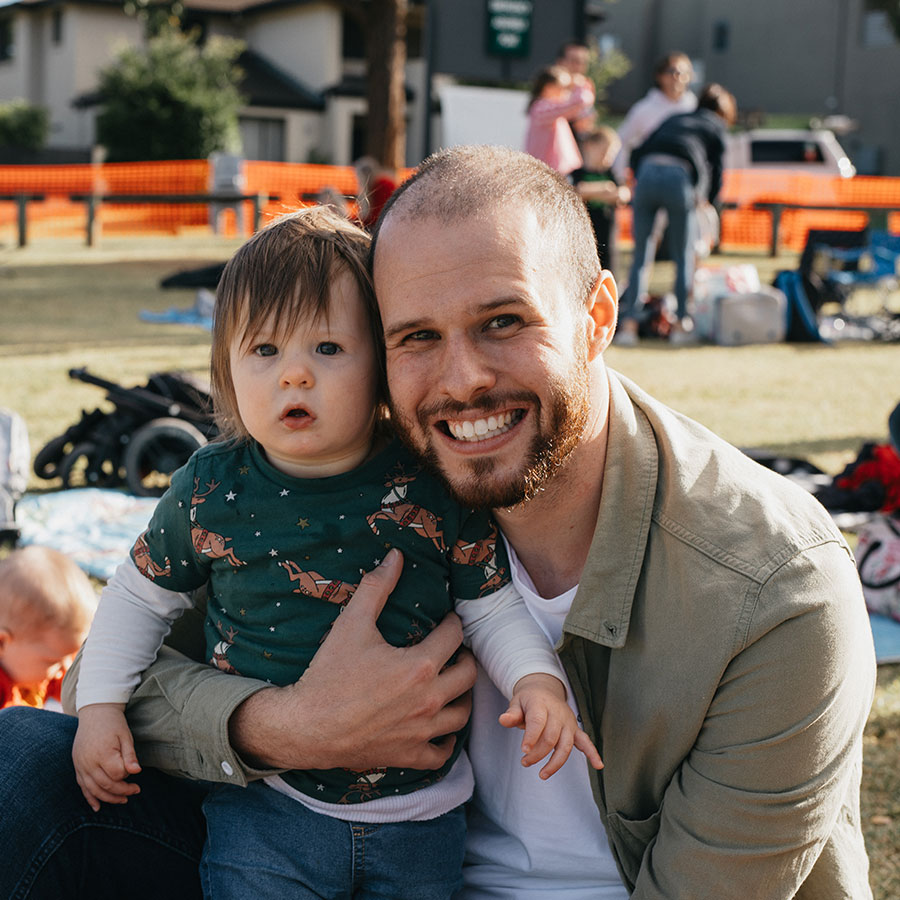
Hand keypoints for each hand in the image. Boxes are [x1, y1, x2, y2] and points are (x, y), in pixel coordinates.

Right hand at [72, 703, 141, 810]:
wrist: (95, 712)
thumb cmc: (113, 723)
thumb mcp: (125, 736)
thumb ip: (129, 755)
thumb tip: (137, 772)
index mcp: (102, 753)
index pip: (117, 775)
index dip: (128, 777)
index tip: (136, 773)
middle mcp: (88, 762)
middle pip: (105, 785)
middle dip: (121, 791)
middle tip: (135, 791)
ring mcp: (80, 765)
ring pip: (93, 789)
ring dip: (108, 798)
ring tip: (123, 800)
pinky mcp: (77, 766)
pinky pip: (82, 786)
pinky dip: (89, 798)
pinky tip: (97, 807)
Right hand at [230, 549, 475, 771]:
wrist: (306, 726)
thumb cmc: (329, 674)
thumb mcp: (351, 623)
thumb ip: (376, 587)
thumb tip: (395, 556)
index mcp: (420, 665)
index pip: (455, 636)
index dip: (452, 624)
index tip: (446, 621)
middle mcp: (429, 699)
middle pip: (468, 674)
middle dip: (464, 658)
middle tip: (453, 651)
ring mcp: (422, 731)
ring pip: (462, 714)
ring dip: (462, 697)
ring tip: (451, 684)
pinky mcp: (410, 755)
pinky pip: (443, 753)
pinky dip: (446, 741)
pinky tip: (438, 727)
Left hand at [500, 673, 602, 779]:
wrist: (544, 690)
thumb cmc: (528, 700)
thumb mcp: (517, 703)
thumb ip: (512, 714)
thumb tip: (503, 720)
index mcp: (541, 704)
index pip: (538, 722)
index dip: (531, 738)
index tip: (524, 752)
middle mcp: (558, 713)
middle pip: (551, 737)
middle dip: (538, 754)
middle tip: (524, 762)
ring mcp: (568, 722)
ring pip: (565, 745)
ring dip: (555, 763)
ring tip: (542, 775)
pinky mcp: (575, 730)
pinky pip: (585, 742)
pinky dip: (592, 753)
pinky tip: (598, 765)